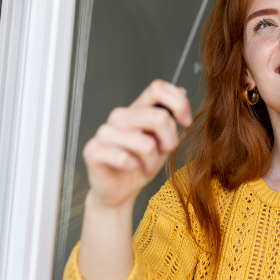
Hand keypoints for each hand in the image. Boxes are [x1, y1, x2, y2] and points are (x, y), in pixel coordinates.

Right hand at [82, 79, 191, 210]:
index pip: (157, 88)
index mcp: (137, 108)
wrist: (120, 191)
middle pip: (158, 117)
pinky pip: (124, 158)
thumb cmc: (141, 164)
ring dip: (152, 161)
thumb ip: (170, 117)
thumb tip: (182, 90)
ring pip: (145, 143)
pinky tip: (129, 168)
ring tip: (146, 167)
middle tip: (164, 153)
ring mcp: (105, 131)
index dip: (178, 102)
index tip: (186, 121)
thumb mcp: (163, 140)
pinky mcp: (93, 150)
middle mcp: (120, 116)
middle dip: (170, 141)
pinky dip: (133, 167)